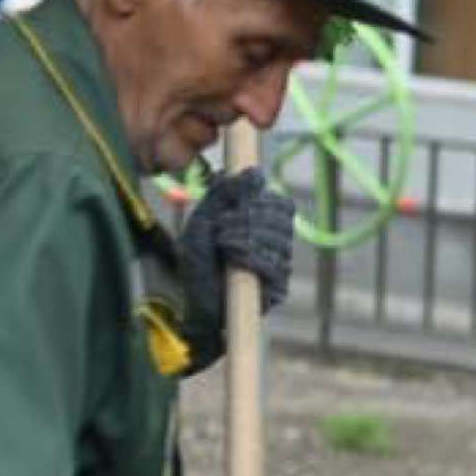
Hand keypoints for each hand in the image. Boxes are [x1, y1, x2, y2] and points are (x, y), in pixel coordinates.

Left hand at [175, 159, 295, 311]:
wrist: (193, 304)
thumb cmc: (198, 262)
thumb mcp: (204, 219)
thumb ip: (224, 192)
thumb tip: (254, 171)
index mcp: (264, 225)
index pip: (281, 204)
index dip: (260, 199)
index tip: (231, 205)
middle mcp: (277, 245)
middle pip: (283, 217)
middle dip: (250, 215)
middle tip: (221, 225)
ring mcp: (279, 267)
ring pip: (280, 239)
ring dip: (246, 234)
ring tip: (221, 242)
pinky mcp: (277, 290)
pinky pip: (274, 265)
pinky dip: (251, 256)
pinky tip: (231, 257)